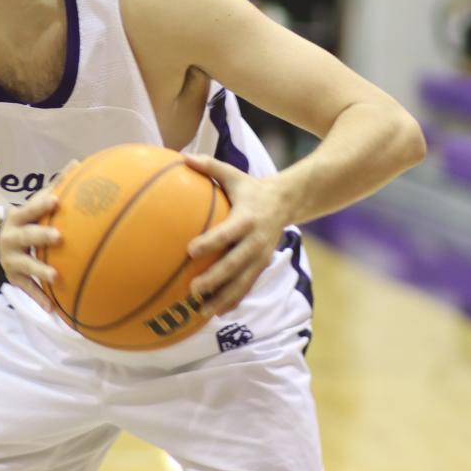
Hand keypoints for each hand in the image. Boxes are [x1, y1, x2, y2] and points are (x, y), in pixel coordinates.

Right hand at [0, 191, 63, 313]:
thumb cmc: (23, 226)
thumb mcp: (30, 209)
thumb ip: (51, 189)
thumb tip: (77, 164)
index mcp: (17, 219)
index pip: (28, 210)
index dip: (41, 205)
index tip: (56, 201)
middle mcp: (11, 239)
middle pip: (26, 236)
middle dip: (41, 236)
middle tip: (59, 237)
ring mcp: (12, 260)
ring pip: (27, 266)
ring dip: (40, 271)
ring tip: (56, 277)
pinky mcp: (14, 279)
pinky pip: (28, 290)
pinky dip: (40, 298)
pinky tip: (52, 309)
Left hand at [183, 153, 290, 318]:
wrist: (289, 202)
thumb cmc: (251, 188)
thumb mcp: (234, 174)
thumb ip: (209, 166)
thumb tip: (181, 156)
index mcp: (247, 219)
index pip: (228, 233)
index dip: (211, 242)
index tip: (190, 250)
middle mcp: (256, 241)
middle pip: (236, 265)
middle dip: (216, 279)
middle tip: (194, 290)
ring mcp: (260, 257)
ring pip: (242, 282)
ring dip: (224, 298)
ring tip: (202, 312)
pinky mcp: (261, 266)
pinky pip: (247, 286)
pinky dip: (233, 300)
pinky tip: (215, 314)